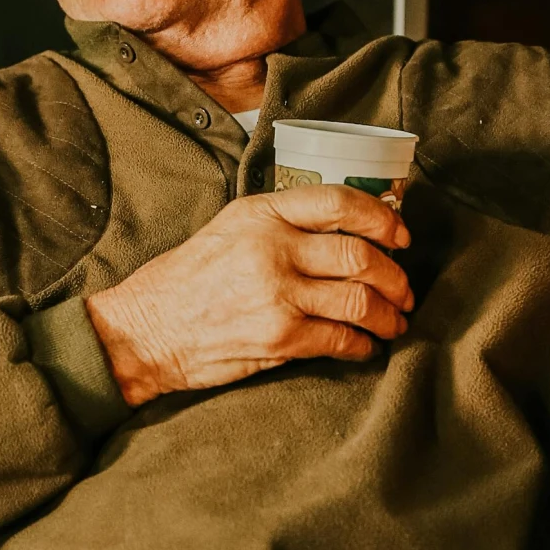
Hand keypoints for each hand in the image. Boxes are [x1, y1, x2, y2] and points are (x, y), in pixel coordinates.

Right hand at [86, 182, 412, 404]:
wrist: (145, 330)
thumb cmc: (187, 280)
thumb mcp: (231, 228)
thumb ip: (283, 224)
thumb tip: (347, 233)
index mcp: (263, 213)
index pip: (340, 203)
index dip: (383, 219)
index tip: (400, 236)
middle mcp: (273, 248)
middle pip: (361, 257)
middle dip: (396, 279)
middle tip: (404, 292)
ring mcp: (277, 295)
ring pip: (360, 301)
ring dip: (388, 316)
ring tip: (393, 322)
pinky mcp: (278, 338)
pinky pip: (341, 339)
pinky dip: (362, 345)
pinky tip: (364, 346)